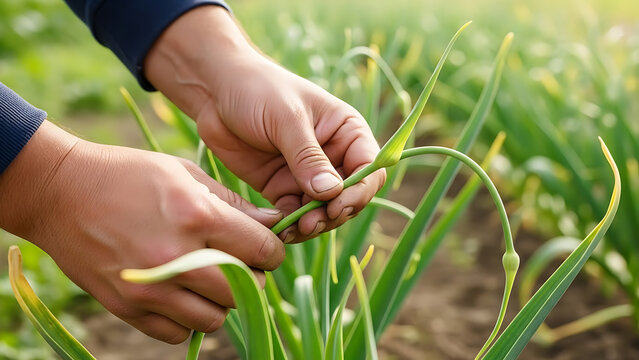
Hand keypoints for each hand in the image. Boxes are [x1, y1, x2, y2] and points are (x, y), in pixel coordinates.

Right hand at [0, 121, 284, 343]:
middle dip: (252, 277)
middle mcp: (177, 257)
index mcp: (196, 216)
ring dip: (221, 302)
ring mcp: (150, 289)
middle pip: (245, 290)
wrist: (60, 192)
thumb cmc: (128, 174)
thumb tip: (273, 224)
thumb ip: (233, 203)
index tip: (267, 248)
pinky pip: (178, 333)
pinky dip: (187, 319)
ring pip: (215, 318)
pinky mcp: (128, 308)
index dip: (273, 250)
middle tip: (240, 263)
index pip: (262, 250)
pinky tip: (180, 293)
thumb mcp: (185, 173)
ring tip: (209, 279)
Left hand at [145, 6, 385, 242]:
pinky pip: (294, 214)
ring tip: (294, 229)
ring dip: (313, 224)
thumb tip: (330, 192)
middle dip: (334, 213)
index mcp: (347, 132)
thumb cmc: (258, 89)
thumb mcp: (286, 118)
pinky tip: (280, 231)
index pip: (369, 168)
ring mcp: (307, 175)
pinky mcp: (282, 188)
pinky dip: (290, 226)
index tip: (337, 204)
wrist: (216, 90)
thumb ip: (308, 156)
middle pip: (349, 196)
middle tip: (310, 222)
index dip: (360, 191)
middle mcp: (333, 156)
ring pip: (323, 211)